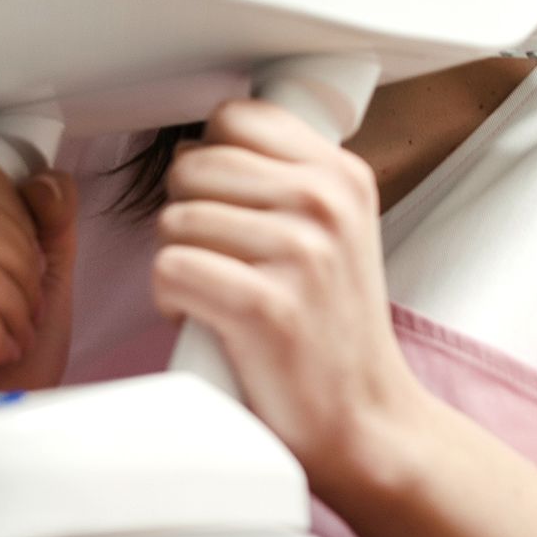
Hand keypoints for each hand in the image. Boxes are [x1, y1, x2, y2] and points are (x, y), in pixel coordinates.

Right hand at [0, 148, 79, 408]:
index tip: (29, 256)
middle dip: (16, 266)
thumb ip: (50, 218)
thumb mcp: (47, 275)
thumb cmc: (16, 361)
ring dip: (3, 305)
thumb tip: (43, 185)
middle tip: (24, 305)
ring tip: (11, 332)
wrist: (6, 427)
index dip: (13, 212)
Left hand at [151, 97, 430, 495]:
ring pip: (174, 219)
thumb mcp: (337, 231)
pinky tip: (202, 317)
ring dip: (176, 260)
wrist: (366, 419)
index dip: (210, 159)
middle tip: (215, 257)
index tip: (223, 203)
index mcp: (342, 176)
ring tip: (214, 291)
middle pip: (194, 165)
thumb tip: (205, 141)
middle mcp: (325, 204)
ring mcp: (299, 253)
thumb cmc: (333, 328)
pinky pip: (170, 269)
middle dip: (186, 212)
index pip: (236, 117)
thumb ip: (287, 179)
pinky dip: (170, 300)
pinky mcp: (265, 307)